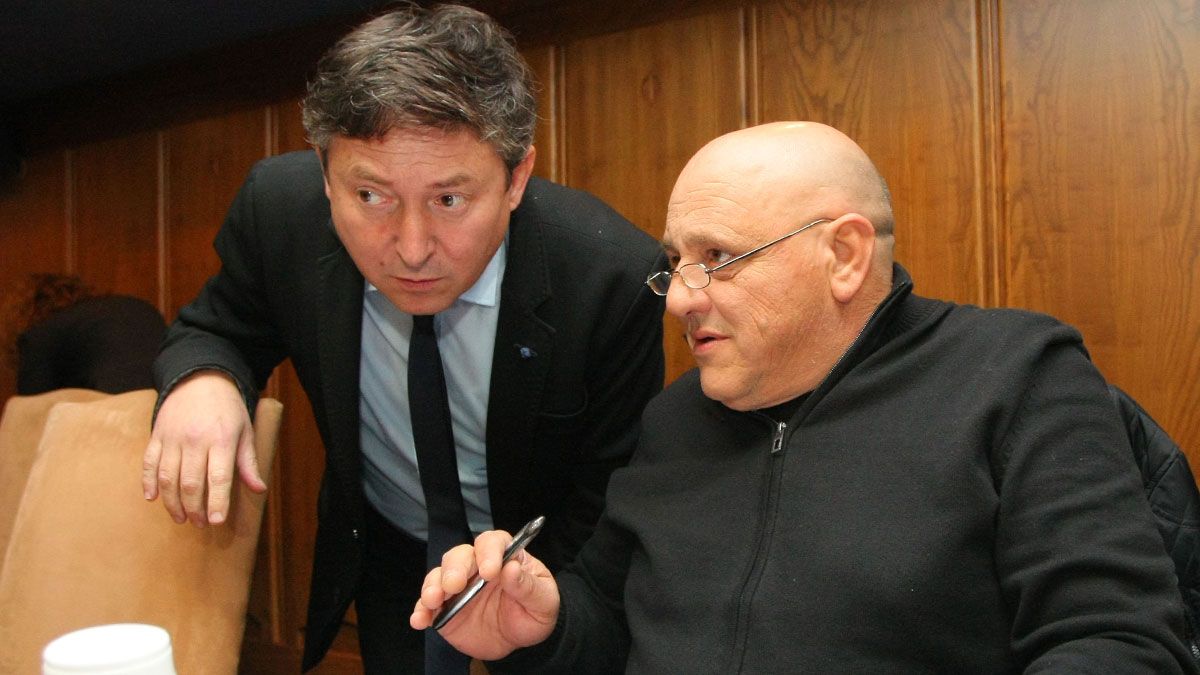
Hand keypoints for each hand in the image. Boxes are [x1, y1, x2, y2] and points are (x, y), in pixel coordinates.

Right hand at [141, 371, 265, 526]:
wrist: (200, 378)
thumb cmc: (228, 409)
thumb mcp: (245, 431)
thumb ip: (249, 462)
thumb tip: (259, 490)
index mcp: (222, 440)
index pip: (219, 477)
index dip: (217, 502)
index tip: (216, 521)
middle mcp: (195, 440)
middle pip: (191, 483)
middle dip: (194, 508)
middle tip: (199, 524)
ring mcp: (173, 438)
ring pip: (168, 477)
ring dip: (172, 502)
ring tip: (180, 518)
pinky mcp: (157, 435)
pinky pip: (148, 463)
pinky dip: (148, 482)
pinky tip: (152, 498)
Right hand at [411, 529, 560, 659]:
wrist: (520, 642)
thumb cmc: (534, 612)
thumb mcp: (543, 601)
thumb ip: (528, 586)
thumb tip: (511, 569)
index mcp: (504, 557)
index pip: (493, 542)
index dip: (489, 552)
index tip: (490, 571)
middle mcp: (477, 567)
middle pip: (460, 556)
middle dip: (455, 568)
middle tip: (455, 585)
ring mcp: (459, 587)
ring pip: (439, 575)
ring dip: (433, 586)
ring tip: (433, 600)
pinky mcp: (445, 609)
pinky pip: (428, 606)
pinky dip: (421, 611)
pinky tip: (420, 619)